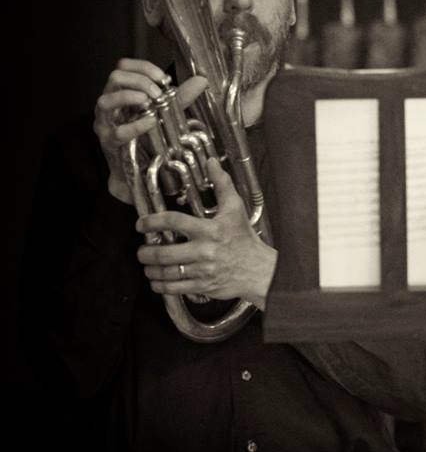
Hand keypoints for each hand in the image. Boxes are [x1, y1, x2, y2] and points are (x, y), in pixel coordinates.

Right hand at [93, 58, 207, 203]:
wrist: (138, 170)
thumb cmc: (147, 136)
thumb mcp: (165, 112)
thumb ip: (181, 96)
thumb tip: (202, 80)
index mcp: (121, 92)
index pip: (124, 66)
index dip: (143, 67)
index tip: (164, 79)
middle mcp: (109, 104)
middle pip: (115, 78)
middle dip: (139, 81)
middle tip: (158, 92)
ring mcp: (105, 123)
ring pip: (106, 101)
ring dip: (130, 97)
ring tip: (150, 101)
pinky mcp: (109, 143)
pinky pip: (118, 132)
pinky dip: (135, 125)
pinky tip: (151, 122)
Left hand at [135, 157, 276, 308]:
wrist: (259, 270)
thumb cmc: (244, 238)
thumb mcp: (235, 208)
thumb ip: (221, 184)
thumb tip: (212, 162)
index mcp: (210, 230)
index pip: (174, 222)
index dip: (152, 222)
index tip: (141, 224)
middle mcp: (204, 251)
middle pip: (164, 253)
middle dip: (146, 252)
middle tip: (141, 250)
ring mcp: (203, 270)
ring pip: (167, 272)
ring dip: (150, 269)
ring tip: (146, 265)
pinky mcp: (203, 286)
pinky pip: (175, 288)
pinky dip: (160, 286)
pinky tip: (156, 281)